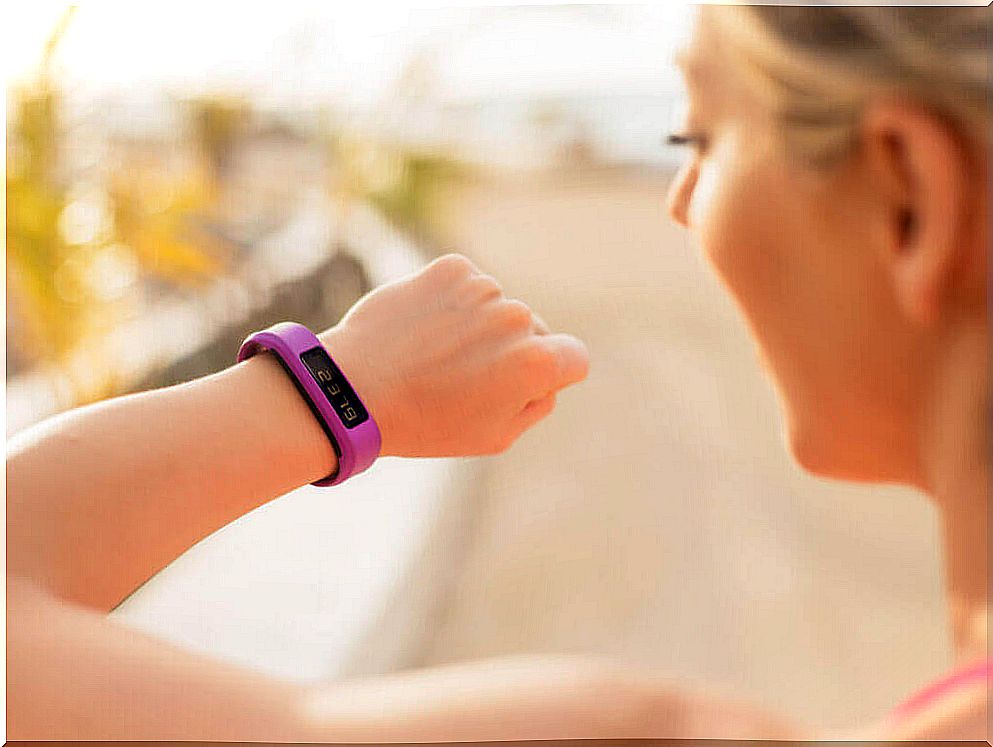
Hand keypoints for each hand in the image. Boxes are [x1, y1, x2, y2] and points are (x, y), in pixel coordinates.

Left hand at [318, 253, 589, 457]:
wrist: (354, 387)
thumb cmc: (426, 422)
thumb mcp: (495, 436)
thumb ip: (537, 402)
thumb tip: (548, 373)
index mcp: (536, 363)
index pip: (575, 357)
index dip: (554, 373)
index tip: (521, 383)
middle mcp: (517, 317)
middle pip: (531, 332)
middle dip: (508, 350)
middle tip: (461, 378)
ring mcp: (484, 288)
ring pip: (496, 308)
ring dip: (476, 326)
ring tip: (434, 355)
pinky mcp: (452, 268)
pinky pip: (467, 285)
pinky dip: (451, 302)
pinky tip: (422, 329)